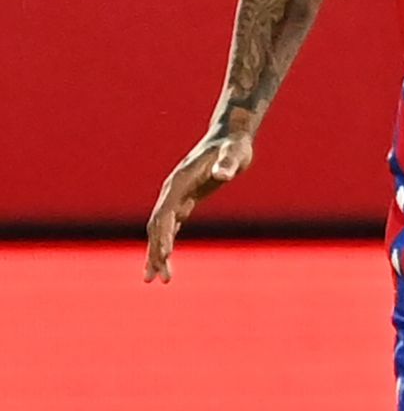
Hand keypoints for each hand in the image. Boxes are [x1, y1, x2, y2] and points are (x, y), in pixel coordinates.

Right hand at [144, 133, 252, 282]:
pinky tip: (164, 262)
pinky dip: (165, 244)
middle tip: (155, 279)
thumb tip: (223, 174)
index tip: (164, 255)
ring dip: (156, 254)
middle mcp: (172, 191)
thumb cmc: (233, 147)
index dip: (162, 234)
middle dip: (155, 252)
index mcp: (179, 182)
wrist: (229, 138)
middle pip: (157, 226)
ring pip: (160, 229)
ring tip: (154, 279)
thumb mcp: (235, 154)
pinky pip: (170, 226)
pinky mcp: (185, 201)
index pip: (164, 213)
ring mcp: (176, 196)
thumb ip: (227, 164)